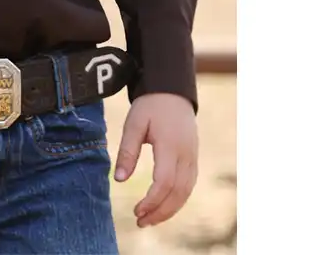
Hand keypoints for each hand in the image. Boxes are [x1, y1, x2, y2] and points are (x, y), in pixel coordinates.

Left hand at [114, 93, 198, 227]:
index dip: (152, 201)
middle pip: (178, 193)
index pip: (165, 182)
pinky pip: (188, 186)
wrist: (172, 90)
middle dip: (160, 212)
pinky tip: (162, 206)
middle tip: (140, 222)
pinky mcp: (193, 159)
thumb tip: (119, 180)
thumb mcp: (134, 123)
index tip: (136, 211)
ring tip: (149, 220)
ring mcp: (193, 158)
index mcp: (171, 146)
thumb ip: (127, 151)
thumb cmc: (150, 106)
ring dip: (169, 210)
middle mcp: (186, 155)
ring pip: (186, 193)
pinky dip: (177, 200)